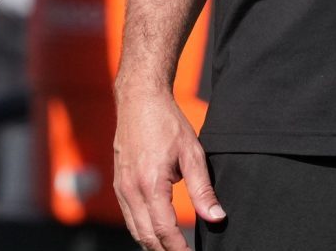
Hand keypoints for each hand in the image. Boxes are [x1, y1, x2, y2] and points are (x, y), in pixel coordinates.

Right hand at [113, 83, 222, 250]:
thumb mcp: (192, 153)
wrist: (139, 100)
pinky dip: (142, 232)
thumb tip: (216, 217)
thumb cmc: (167, 123)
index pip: (165, 230)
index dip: (179, 248)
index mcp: (151, 184)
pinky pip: (129, 218)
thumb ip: (202, 189)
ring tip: (173, 250)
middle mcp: (132, 190)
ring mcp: (122, 188)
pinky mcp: (119, 185)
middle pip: (147, 237)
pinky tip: (157, 235)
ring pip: (135, 230)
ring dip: (153, 245)